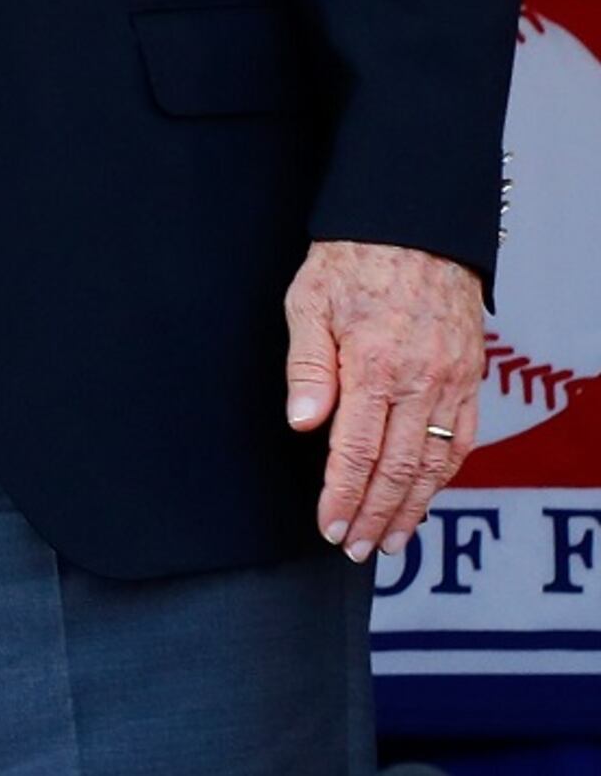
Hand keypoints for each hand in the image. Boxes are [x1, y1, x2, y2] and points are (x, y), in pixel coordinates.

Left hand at [285, 238, 486, 560]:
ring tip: (391, 540)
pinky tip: (426, 497)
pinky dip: (445, 476)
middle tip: (356, 548)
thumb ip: (307, 368)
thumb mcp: (308, 303)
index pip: (358, 452)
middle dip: (375, 515)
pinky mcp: (470, 378)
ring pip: (436, 464)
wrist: (414, 227)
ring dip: (413, 508)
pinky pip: (463, 440)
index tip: (329, 527)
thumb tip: (304, 424)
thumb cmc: (351, 262)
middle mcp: (420, 382)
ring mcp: (452, 383)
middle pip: (399, 469)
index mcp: (374, 366)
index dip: (343, 496)